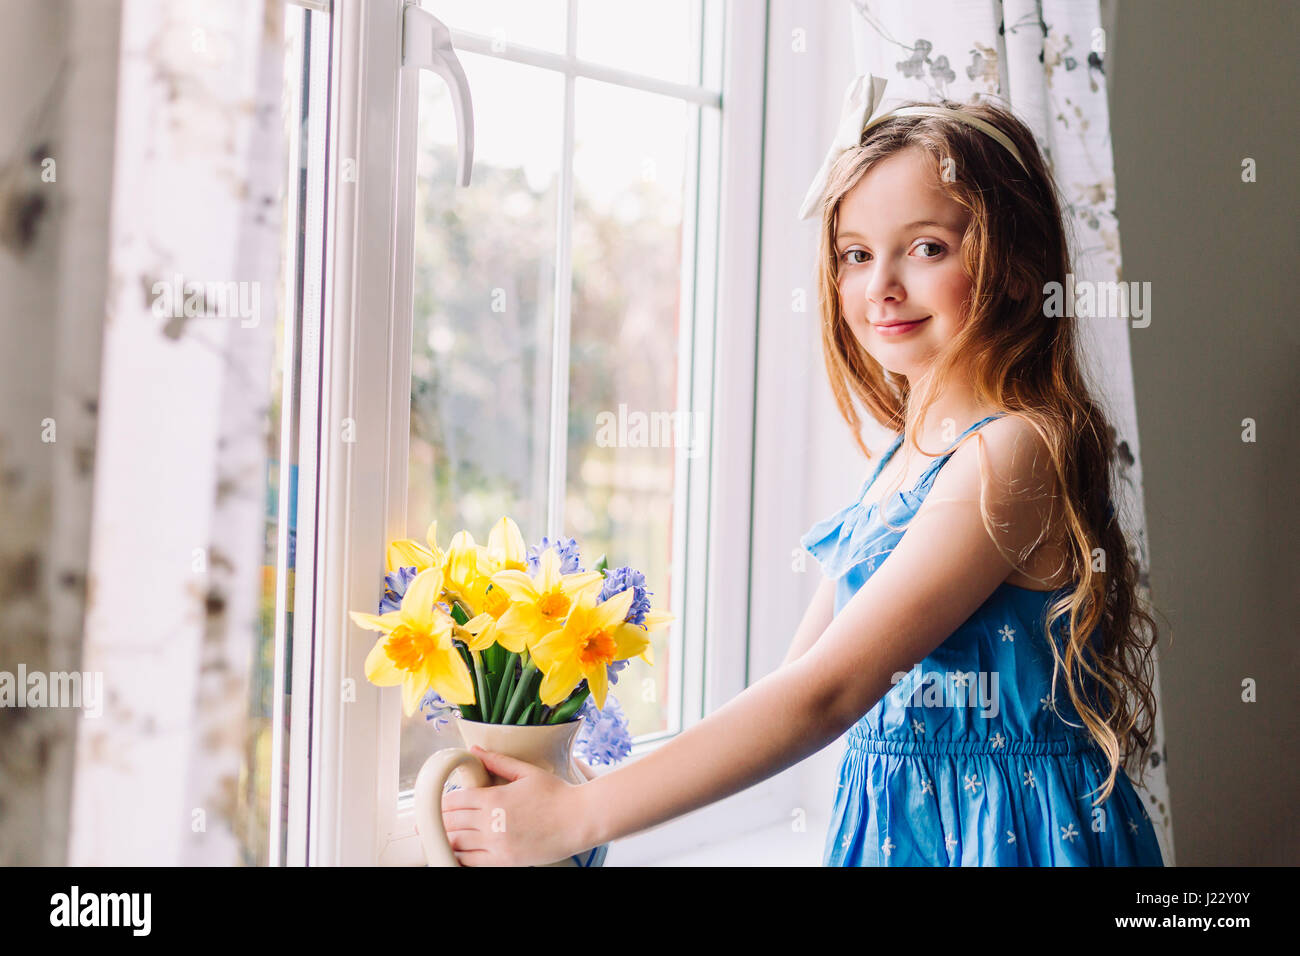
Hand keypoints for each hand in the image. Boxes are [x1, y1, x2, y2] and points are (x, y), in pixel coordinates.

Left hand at [440, 745, 592, 866]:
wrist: (580, 819)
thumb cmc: (557, 794)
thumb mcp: (526, 772)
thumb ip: (497, 762)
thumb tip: (474, 750)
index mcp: (493, 799)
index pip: (453, 802)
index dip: (441, 804)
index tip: (436, 805)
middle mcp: (491, 824)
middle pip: (451, 823)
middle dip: (438, 822)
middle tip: (429, 822)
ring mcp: (497, 845)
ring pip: (457, 844)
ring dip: (446, 840)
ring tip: (440, 836)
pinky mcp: (505, 861)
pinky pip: (472, 863)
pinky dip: (459, 858)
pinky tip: (457, 853)